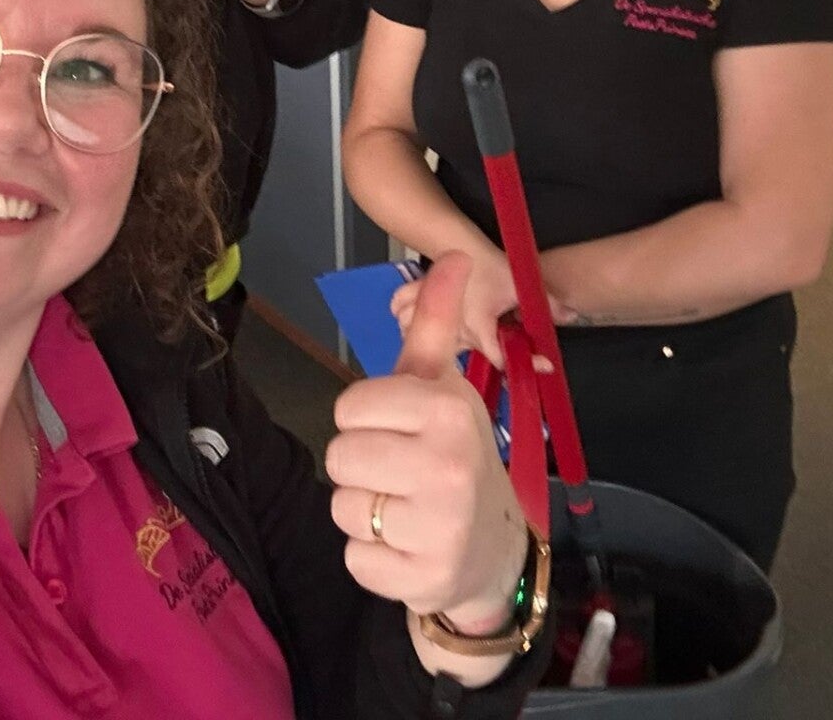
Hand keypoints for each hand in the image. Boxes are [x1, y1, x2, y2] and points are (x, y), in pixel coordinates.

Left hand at [327, 254, 530, 630]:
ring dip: (365, 512)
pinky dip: (372, 557)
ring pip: (343, 508)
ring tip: (405, 509)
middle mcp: (448, 466)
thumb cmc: (452, 454)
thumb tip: (454, 253)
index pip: (350, 406)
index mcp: (449, 410)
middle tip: (401, 473)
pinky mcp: (423, 579)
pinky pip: (354, 559)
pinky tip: (408, 546)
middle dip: (361, 466)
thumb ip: (436, 322)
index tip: (399, 429)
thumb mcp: (443, 388)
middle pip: (339, 457)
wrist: (493, 546)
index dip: (366, 419)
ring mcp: (439, 528)